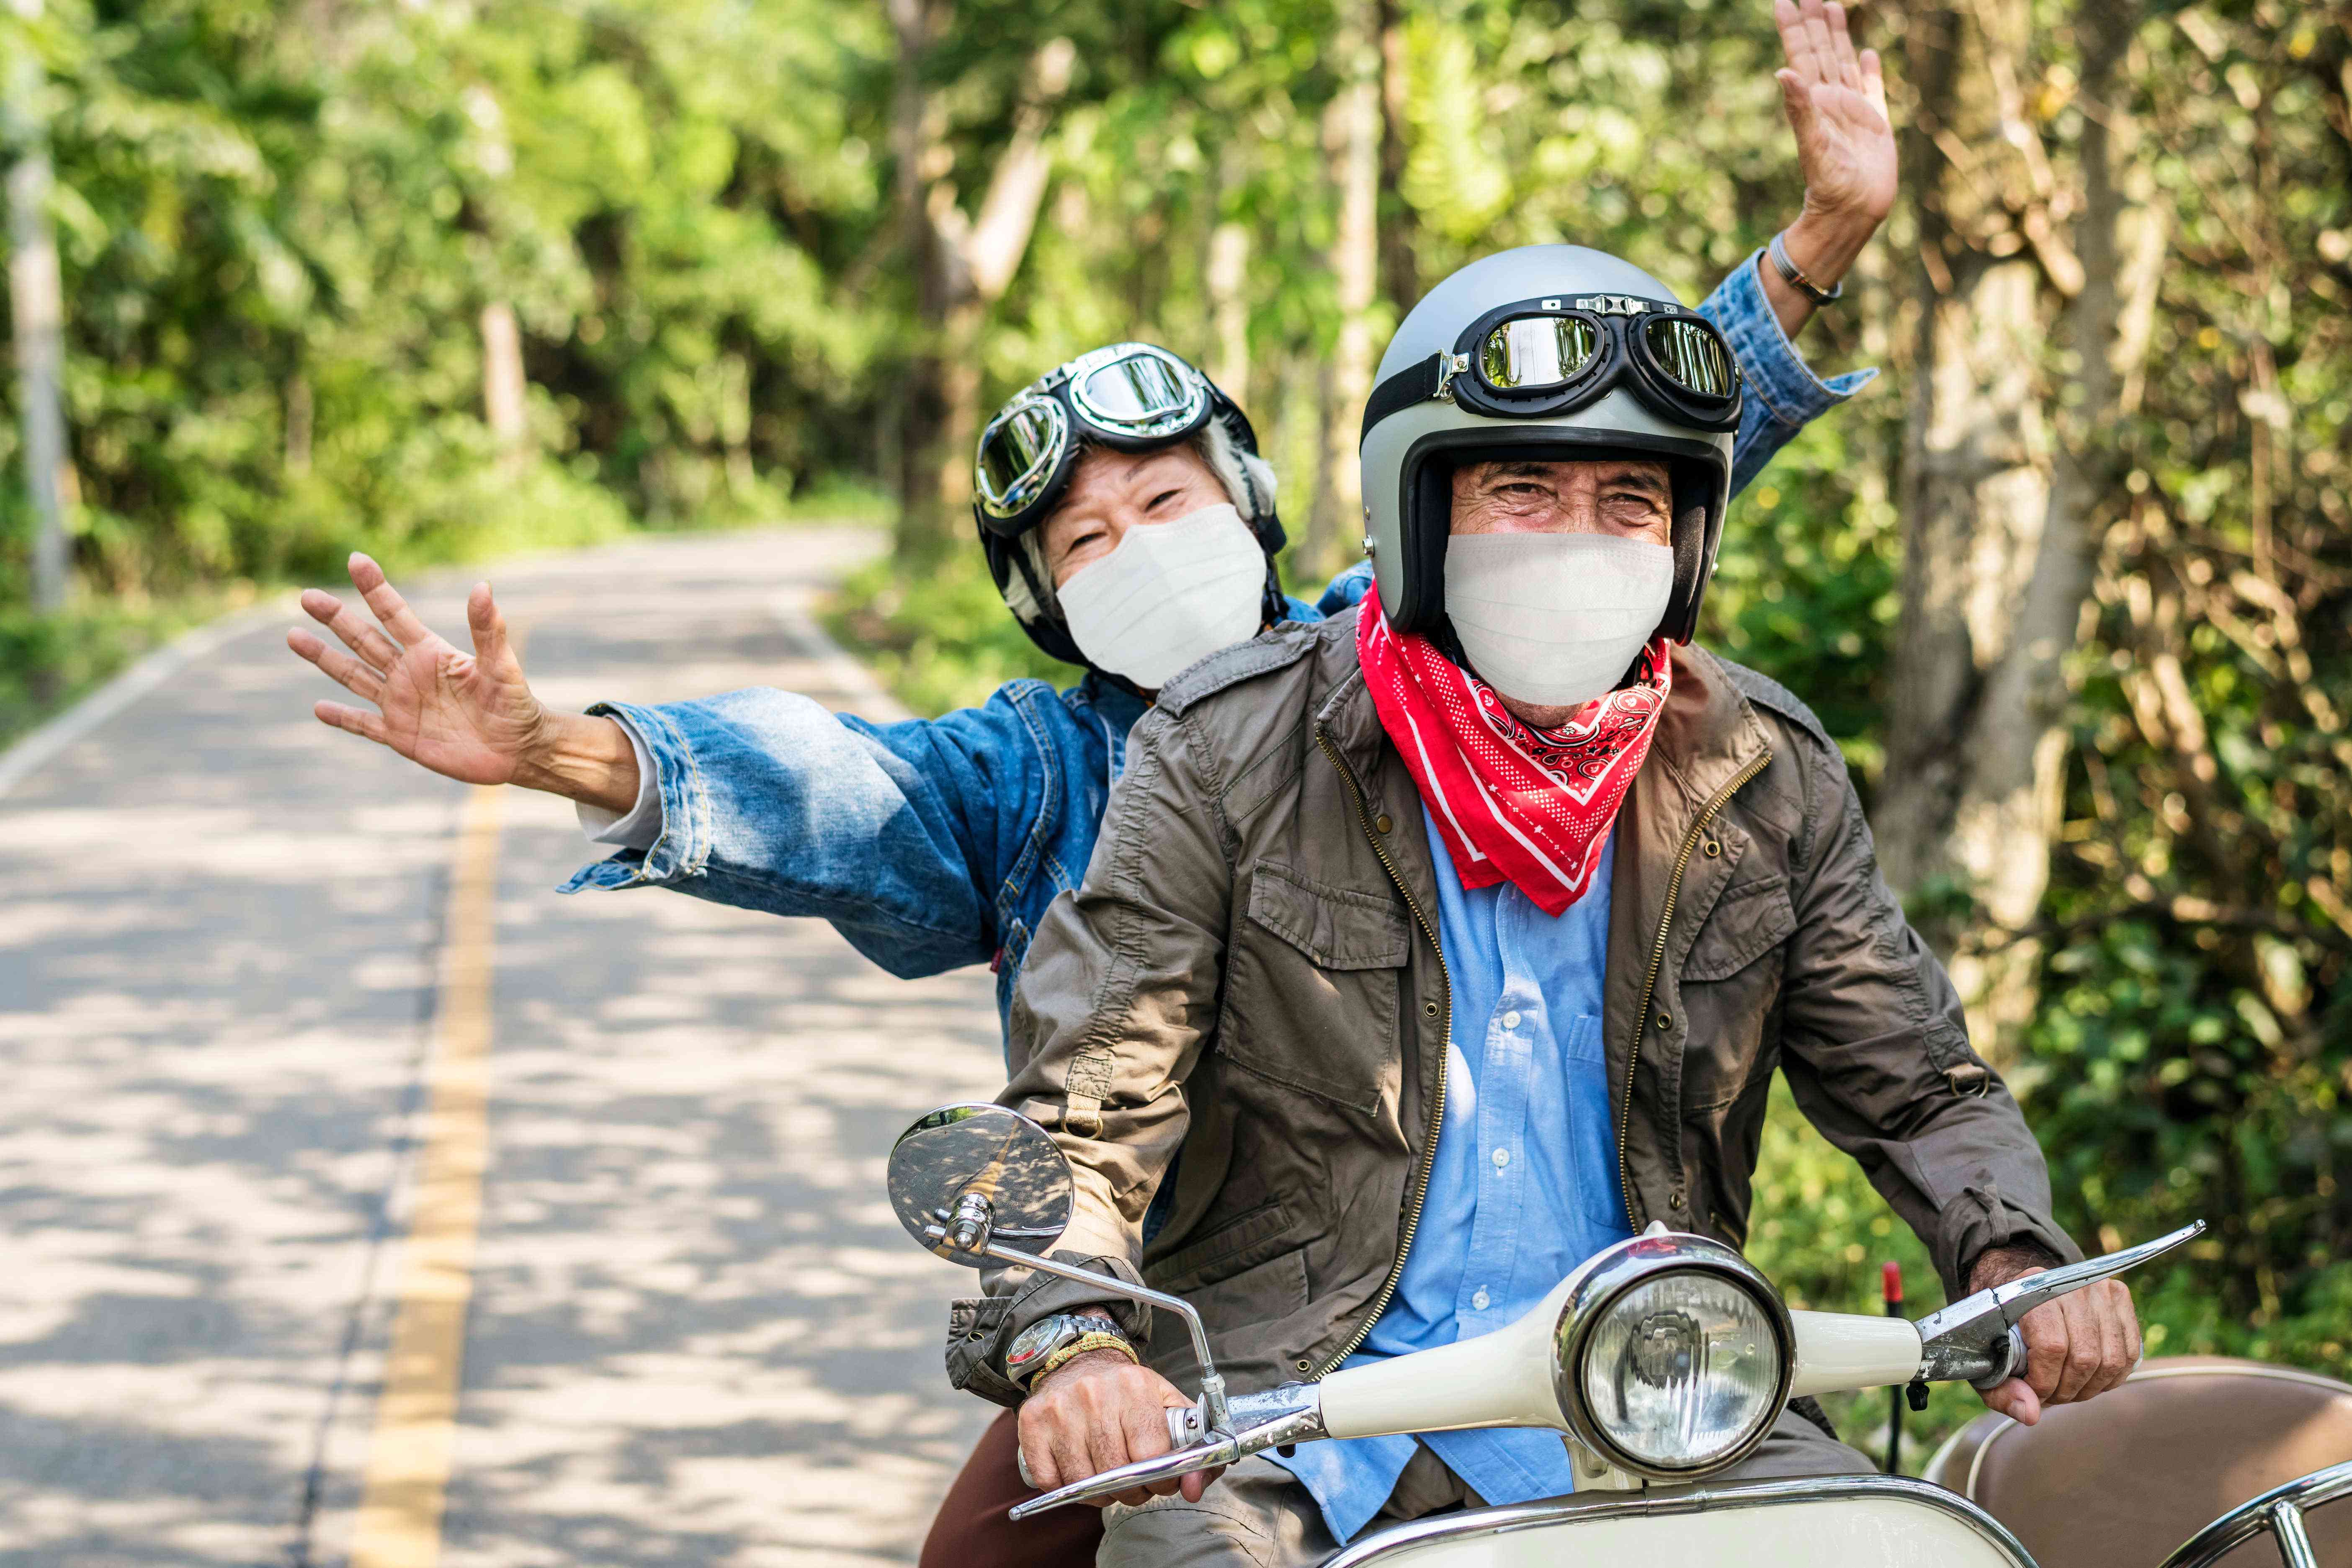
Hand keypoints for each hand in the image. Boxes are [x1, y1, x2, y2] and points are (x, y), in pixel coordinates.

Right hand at [288, 553, 637, 809]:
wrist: (519, 749)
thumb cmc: (515, 704)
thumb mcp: (501, 666)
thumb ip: (488, 629)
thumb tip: (483, 586)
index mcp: (430, 652)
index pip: (395, 614)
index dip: (376, 588)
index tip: (356, 560)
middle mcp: (409, 674)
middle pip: (365, 640)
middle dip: (336, 618)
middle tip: (307, 596)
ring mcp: (401, 705)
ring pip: (354, 677)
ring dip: (325, 658)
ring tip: (294, 636)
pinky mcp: (401, 736)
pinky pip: (364, 725)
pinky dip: (342, 718)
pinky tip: (319, 708)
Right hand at [1017, 1350, 1222, 1506]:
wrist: (1080, 1361)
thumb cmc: (1129, 1393)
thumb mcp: (1169, 1408)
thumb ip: (1195, 1451)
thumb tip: (1193, 1489)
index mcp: (1134, 1386)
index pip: (1151, 1455)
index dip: (1161, 1478)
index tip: (1162, 1479)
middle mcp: (1093, 1394)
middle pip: (1116, 1473)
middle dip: (1132, 1490)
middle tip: (1135, 1482)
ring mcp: (1059, 1409)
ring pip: (1083, 1483)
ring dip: (1100, 1493)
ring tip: (1108, 1478)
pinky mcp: (1032, 1423)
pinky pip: (1051, 1480)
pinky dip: (1066, 1487)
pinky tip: (1079, 1469)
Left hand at [1774, 0, 1895, 243]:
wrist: (1854, 210)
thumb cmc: (1830, 184)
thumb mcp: (1812, 144)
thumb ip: (1799, 109)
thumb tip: (1782, 72)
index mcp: (1814, 101)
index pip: (1801, 55)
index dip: (1792, 29)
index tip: (1782, 2)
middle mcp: (1831, 100)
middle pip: (1821, 51)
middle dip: (1814, 23)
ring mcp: (1853, 108)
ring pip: (1843, 61)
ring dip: (1837, 35)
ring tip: (1831, 7)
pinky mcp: (1874, 120)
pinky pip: (1871, 87)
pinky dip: (1868, 69)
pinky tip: (1866, 53)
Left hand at [1966, 1245, 2144, 1425]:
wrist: (2017, 1287)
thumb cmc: (2000, 1325)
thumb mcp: (1986, 1357)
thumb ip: (2002, 1390)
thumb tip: (2031, 1415)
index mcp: (2027, 1290)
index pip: (2052, 1347)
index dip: (2045, 1382)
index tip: (2033, 1391)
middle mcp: (2068, 1284)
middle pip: (2085, 1357)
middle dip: (2067, 1390)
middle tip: (2051, 1395)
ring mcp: (2098, 1288)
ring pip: (2112, 1360)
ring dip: (2090, 1387)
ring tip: (2068, 1388)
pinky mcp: (2118, 1296)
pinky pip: (2129, 1352)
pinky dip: (2111, 1377)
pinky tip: (2090, 1379)